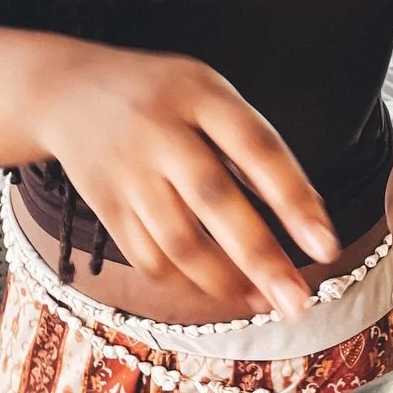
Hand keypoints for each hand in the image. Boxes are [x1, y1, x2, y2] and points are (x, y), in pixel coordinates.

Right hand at [33, 44, 339, 317]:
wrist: (65, 92)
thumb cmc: (159, 95)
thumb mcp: (207, 91)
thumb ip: (250, 141)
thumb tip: (303, 217)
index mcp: (198, 93)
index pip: (256, 147)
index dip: (294, 198)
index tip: (326, 245)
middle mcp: (159, 132)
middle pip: (213, 200)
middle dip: (260, 258)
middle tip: (297, 302)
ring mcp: (127, 172)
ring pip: (178, 242)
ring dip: (225, 281)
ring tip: (265, 301)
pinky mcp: (105, 205)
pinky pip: (148, 257)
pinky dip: (186, 281)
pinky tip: (217, 288)